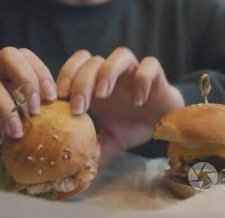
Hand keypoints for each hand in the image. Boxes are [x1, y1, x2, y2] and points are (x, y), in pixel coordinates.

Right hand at [0, 47, 56, 152]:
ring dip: (6, 108)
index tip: (53, 99)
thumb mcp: (4, 121)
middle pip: (7, 54)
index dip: (41, 72)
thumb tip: (57, 132)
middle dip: (27, 79)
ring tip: (16, 134)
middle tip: (36, 110)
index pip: (24, 55)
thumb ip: (25, 120)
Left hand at [56, 48, 183, 166]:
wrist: (165, 124)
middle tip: (78, 107)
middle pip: (94, 60)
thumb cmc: (134, 125)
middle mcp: (114, 73)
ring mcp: (135, 71)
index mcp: (98, 83)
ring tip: (103, 94)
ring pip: (120, 54)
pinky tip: (138, 101)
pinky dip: (142, 79)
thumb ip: (95, 149)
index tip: (59, 97)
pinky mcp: (157, 74)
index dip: (66, 74)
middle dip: (82, 82)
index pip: (78, 63)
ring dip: (108, 72)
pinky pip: (150, 65)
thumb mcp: (111, 139)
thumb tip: (78, 171)